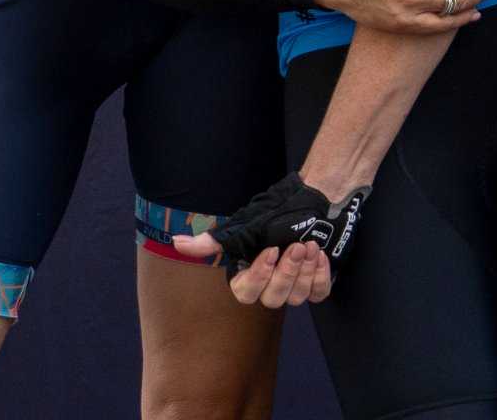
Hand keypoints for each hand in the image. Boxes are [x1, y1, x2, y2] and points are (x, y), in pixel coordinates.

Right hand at [170, 175, 364, 307]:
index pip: (244, 293)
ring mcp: (295, 285)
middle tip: (296, 246)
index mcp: (250, 272)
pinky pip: (319, 294)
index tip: (270, 250)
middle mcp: (270, 283)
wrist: (317, 198)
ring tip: (310, 244)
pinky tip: (320, 254)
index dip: (258, 276)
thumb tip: (175, 242)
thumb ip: (213, 241)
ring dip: (305, 270)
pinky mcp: (317, 283)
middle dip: (286, 272)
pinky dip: (321, 275)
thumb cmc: (278, 211)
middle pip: (272, 300)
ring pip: (296, 298)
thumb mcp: (245, 225)